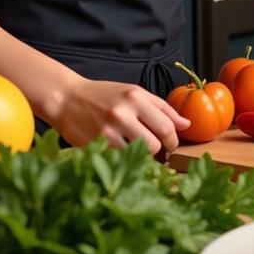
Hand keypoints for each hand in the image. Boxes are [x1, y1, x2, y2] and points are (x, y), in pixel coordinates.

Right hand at [50, 78, 188, 153]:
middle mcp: (123, 112)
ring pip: (138, 155)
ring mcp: (108, 130)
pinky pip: (119, 159)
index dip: (174, 139)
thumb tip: (186, 125)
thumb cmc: (104, 96)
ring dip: (143, 158)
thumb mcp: (134, 93)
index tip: (172, 144)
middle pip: (155, 143)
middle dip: (161, 151)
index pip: (167, 125)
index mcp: (136, 97)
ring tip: (141, 153)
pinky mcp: (95, 145)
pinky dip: (125, 160)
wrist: (67, 98)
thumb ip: (161, 108)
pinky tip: (123, 155)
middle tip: (159, 152)